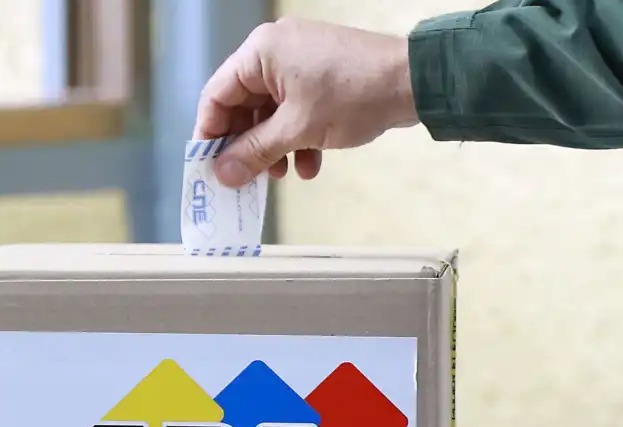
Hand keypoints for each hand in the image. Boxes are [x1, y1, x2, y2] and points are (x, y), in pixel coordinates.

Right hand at [193, 17, 419, 187]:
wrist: (413, 82)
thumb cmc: (354, 95)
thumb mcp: (298, 129)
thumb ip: (256, 152)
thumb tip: (224, 174)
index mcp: (261, 52)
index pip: (217, 94)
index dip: (211, 134)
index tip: (209, 167)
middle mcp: (276, 52)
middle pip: (245, 106)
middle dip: (249, 146)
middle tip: (247, 179)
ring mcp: (302, 63)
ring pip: (273, 112)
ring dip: (275, 147)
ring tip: (282, 176)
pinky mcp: (323, 78)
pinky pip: (298, 110)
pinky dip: (299, 138)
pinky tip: (310, 165)